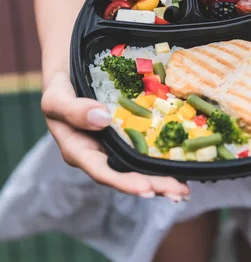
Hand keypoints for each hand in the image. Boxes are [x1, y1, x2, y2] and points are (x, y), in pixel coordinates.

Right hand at [41, 72, 189, 200]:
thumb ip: (72, 109)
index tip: (148, 188)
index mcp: (79, 150)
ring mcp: (114, 145)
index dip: (126, 182)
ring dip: (161, 178)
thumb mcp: (56, 96)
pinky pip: (145, 148)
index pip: (103, 172)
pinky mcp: (128, 134)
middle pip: (126, 175)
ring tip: (184, 187)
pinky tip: (182, 164)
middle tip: (179, 192)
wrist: (69, 69)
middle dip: (153, 185)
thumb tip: (102, 119)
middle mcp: (98, 153)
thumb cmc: (59, 85)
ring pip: (139, 166)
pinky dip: (163, 157)